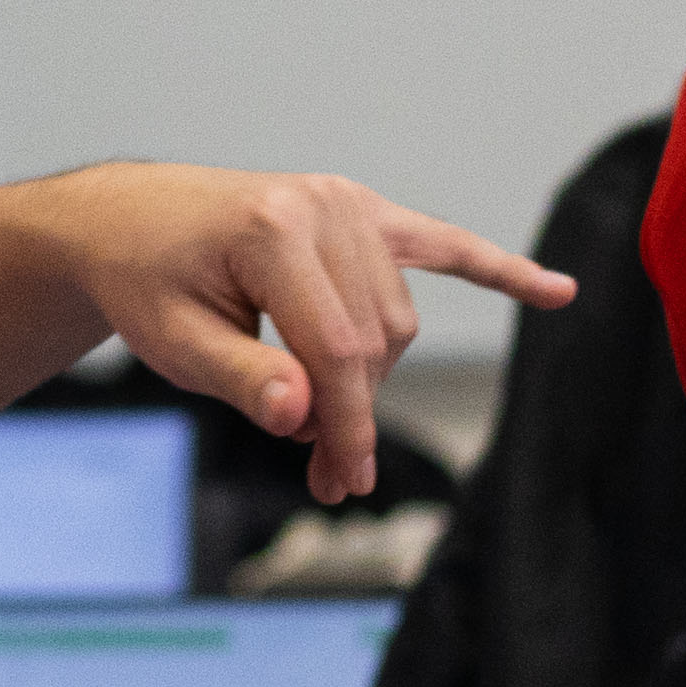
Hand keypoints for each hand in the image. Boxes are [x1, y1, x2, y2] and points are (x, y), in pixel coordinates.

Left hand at [46, 170, 572, 502]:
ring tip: (317, 425)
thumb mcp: (174, 343)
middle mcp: (323, 205)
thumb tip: (304, 413)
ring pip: (397, 319)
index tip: (345, 482)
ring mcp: (348, 204)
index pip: (337, 351)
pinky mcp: (363, 212)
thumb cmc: (146, 282)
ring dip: (369, 379)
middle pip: (375, 339)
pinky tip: (558, 291)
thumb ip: (243, 378)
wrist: (127, 222)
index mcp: (271, 230)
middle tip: (323, 476)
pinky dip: (497, 270)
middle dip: (353, 414)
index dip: (347, 426)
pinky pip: (443, 246)